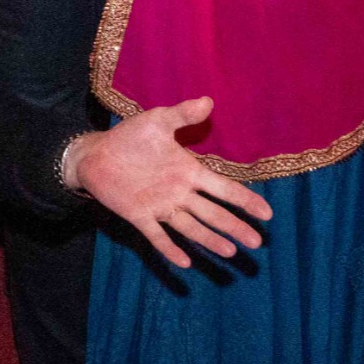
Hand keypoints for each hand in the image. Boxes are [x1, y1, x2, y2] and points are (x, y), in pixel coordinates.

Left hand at [68, 102, 272, 265]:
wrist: (96, 153)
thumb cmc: (130, 137)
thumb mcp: (157, 121)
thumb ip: (182, 114)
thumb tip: (208, 100)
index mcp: (188, 171)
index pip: (223, 188)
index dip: (245, 200)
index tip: (267, 213)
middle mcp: (180, 193)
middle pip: (214, 212)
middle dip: (235, 226)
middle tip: (257, 242)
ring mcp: (161, 206)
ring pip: (191, 227)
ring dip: (210, 239)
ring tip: (230, 252)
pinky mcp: (139, 215)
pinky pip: (158, 236)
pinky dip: (170, 249)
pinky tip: (186, 263)